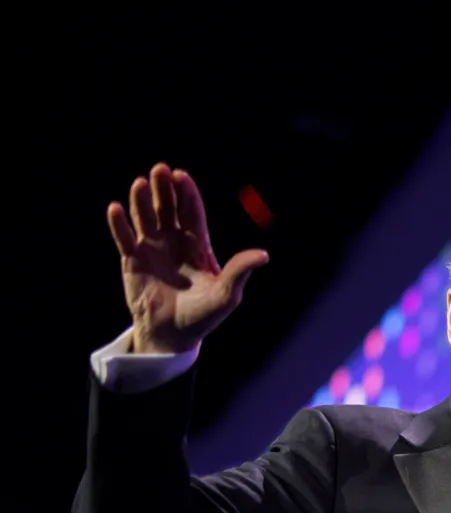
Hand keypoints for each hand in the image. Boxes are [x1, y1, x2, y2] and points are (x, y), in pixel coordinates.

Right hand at [108, 163, 267, 354]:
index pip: (192, 214)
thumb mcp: (226, 296)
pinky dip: (119, 224)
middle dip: (164, 189)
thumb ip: (239, 272)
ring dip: (142, 201)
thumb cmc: (204, 316)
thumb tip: (263, 255)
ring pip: (146, 218)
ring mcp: (152, 249)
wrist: (173, 335)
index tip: (181, 176)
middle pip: (168, 209)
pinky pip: (124, 238)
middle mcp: (174, 242)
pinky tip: (116, 208)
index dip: (187, 195)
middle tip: (160, 169)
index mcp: (198, 246)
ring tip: (139, 183)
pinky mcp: (133, 260)